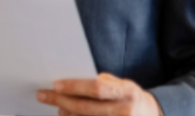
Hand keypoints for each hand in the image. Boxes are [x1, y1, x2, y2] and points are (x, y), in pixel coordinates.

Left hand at [36, 73, 162, 115]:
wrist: (152, 115)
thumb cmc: (130, 96)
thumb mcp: (122, 84)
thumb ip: (102, 83)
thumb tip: (72, 81)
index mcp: (127, 92)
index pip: (97, 89)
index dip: (75, 87)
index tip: (56, 84)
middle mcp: (125, 111)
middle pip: (85, 108)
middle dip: (60, 101)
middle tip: (42, 95)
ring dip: (66, 113)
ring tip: (56, 106)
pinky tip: (66, 115)